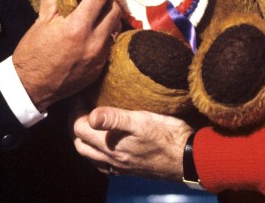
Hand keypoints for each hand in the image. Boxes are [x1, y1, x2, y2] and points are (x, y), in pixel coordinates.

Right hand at [14, 0, 120, 110]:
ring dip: (109, 17)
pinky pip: (109, 45)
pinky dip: (104, 35)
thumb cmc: (33, 52)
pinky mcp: (100, 69)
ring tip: (98, 11)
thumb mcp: (41, 19)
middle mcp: (93, 42)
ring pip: (115, 28)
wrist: (31, 87)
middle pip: (114, 11)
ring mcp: (99, 57)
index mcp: (77, 27)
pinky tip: (94, 31)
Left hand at [73, 106, 192, 180]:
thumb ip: (115, 118)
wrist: (188, 159)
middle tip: (82, 107)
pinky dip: (98, 153)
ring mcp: (119, 167)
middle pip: (80, 144)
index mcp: (110, 146)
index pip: (79, 128)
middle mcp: (111, 159)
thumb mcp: (142, 121)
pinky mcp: (129, 170)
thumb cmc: (168, 137)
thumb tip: (91, 116)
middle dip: (76, 125)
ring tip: (91, 122)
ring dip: (85, 139)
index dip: (76, 110)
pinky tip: (106, 143)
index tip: (84, 94)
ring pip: (90, 156)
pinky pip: (103, 164)